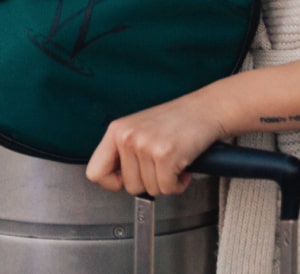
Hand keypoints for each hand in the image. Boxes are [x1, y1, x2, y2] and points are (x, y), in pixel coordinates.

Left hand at [86, 90, 225, 195]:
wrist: (205, 109)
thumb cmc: (175, 122)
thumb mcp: (139, 130)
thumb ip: (123, 152)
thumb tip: (116, 182)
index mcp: (116, 130)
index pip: (95, 172)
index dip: (112, 183)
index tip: (127, 179)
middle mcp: (127, 136)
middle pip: (128, 186)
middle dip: (148, 182)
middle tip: (160, 164)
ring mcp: (145, 145)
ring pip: (149, 190)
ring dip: (166, 181)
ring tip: (173, 160)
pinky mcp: (165, 155)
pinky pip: (167, 189)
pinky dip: (178, 184)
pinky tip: (182, 165)